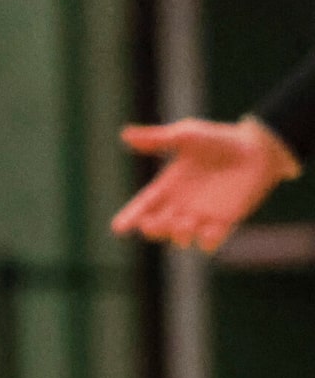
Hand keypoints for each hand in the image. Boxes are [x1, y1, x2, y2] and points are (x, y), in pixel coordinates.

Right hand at [114, 118, 299, 252]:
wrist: (258, 149)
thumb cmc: (221, 140)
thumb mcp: (187, 135)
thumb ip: (157, 139)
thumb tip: (125, 134)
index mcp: (168, 186)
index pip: (143, 205)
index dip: (129, 217)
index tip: (118, 228)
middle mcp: (180, 205)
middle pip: (156, 227)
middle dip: (152, 229)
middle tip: (152, 222)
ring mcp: (201, 216)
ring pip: (180, 238)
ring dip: (178, 234)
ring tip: (186, 221)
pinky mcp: (224, 222)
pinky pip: (210, 242)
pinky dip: (207, 241)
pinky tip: (208, 231)